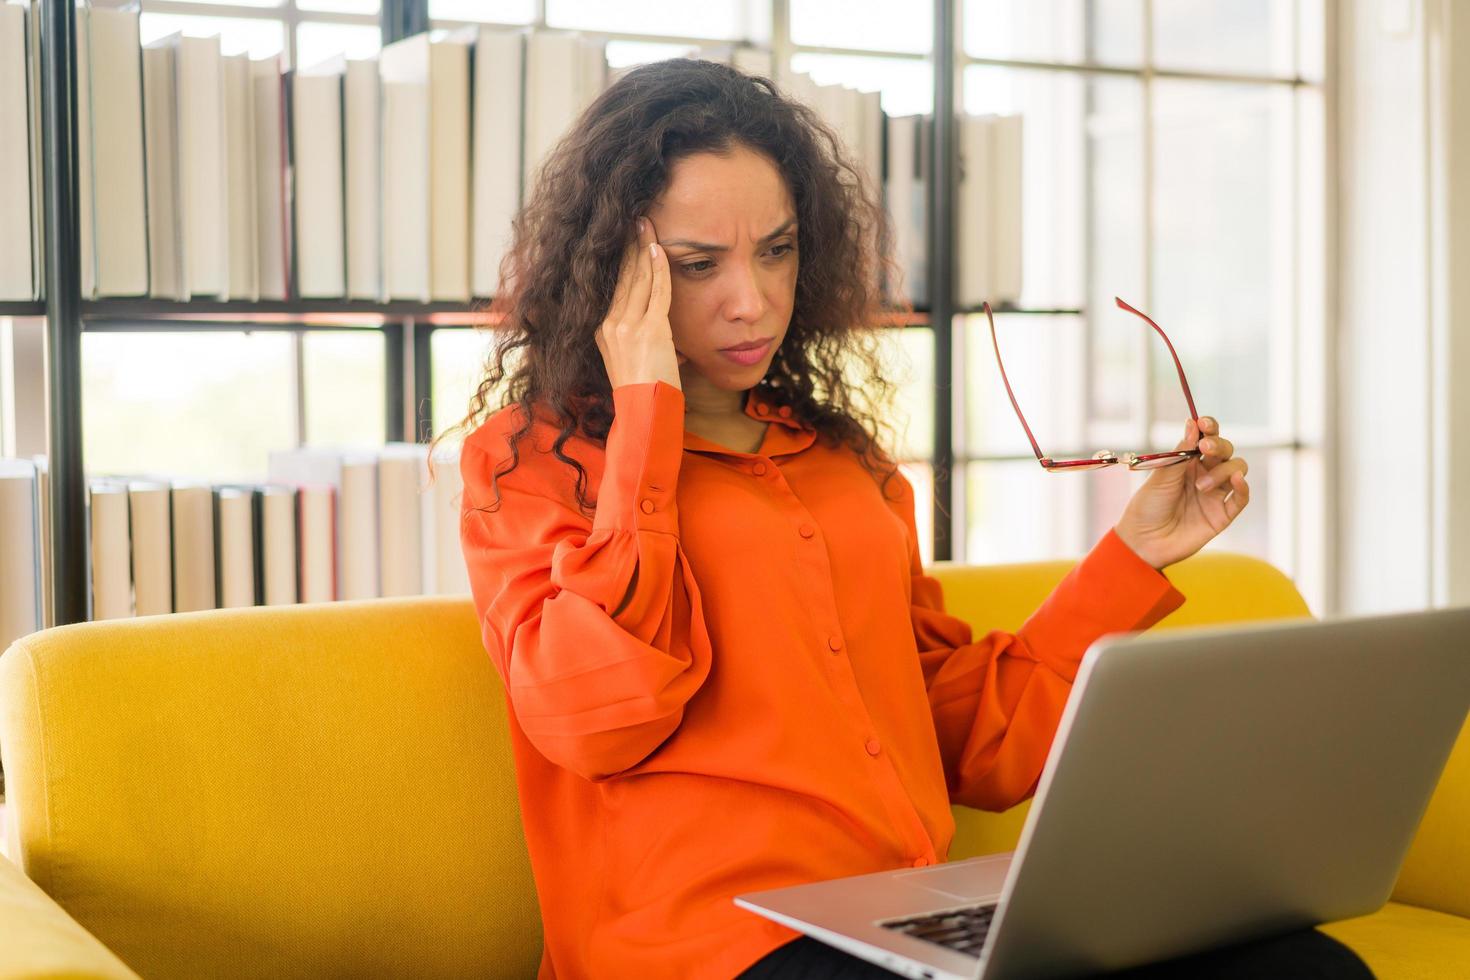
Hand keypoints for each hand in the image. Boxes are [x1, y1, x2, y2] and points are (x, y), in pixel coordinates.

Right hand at [595, 216, 686, 390]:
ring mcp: (628, 327)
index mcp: (602, 330)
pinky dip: (659, 270)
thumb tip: (660, 330)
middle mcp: (610, 325)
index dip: (620, 258)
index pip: (612, 285)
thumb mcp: (632, 359)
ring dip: (644, 249)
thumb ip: (639, 338)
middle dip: (629, 245)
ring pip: (637, 279)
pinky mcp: (649, 331)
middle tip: (636, 219)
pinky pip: (656, 293)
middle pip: (622, 276)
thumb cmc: (644, 391)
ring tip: (647, 225)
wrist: (645, 412)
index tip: (625, 236)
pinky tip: (660, 250)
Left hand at [1113, 416, 1250, 569]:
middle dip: (1218, 445)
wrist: (1142, 542)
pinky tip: (1237, 480)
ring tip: (1200, 486)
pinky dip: (1243, 487)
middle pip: (1225, 451)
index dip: (1209, 428)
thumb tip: (1193, 423)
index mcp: (1187, 463)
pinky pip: (1241, 498)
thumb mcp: (1161, 476)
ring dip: (1223, 471)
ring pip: (1237, 469)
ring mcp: (1215, 495)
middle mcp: (1204, 475)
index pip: (1206, 439)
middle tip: (1204, 448)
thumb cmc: (1147, 507)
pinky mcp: (1221, 516)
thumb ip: (1181, 452)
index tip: (1204, 422)